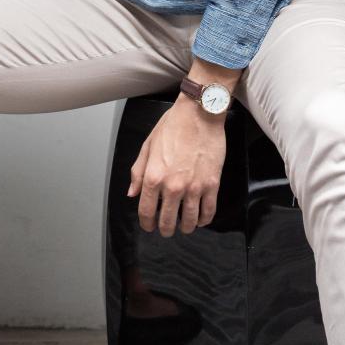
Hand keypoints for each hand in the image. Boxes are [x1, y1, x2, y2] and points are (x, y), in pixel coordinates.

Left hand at [127, 96, 226, 235]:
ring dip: (185, 228)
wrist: (199, 115)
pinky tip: (200, 219)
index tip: (148, 225)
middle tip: (166, 229)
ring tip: (183, 227)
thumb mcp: (148, 145)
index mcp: (153, 176)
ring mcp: (193, 187)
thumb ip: (138, 172)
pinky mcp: (211, 185)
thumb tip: (132, 193)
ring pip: (188, 221)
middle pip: (167, 220)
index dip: (146, 223)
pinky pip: (208, 212)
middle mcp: (172, 186)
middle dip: (165, 229)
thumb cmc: (173, 126)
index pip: (146, 211)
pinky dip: (203, 220)